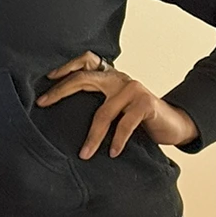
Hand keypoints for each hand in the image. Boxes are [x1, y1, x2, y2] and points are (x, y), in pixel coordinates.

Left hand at [37, 51, 197, 157]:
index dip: (65, 68)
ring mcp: (133, 89)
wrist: (172, 124)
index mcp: (110, 76)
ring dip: (93, 137)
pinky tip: (112, 152)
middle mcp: (119, 79)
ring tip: (84, 154)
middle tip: (43, 103)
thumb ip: (96, 102)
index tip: (46, 78)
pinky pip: (124, 124)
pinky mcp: (146, 104)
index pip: (85, 62)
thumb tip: (60, 115)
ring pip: (103, 113)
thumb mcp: (115, 106)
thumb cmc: (138, 118)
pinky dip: (117, 140)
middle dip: (60, 91)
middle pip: (84, 79)